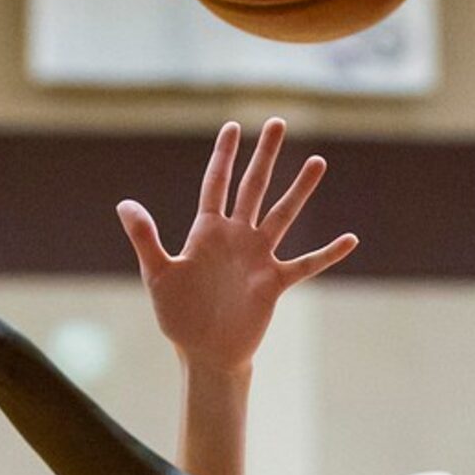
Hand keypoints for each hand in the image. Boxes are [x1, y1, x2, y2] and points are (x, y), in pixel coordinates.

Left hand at [119, 119, 357, 375]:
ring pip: (282, 215)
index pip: (217, 184)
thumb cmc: (179, 316)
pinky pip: (306, 264)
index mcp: (207, 232)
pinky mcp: (274, 282)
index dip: (225, 156)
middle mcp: (236, 237)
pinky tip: (350, 239)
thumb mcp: (159, 275)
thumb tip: (124, 204)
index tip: (234, 126)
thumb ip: (145, 238)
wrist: (206, 352)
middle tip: (278, 123)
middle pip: (253, 187)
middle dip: (265, 155)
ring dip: (299, 190)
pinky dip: (327, 253)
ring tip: (318, 162)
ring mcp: (258, 258)